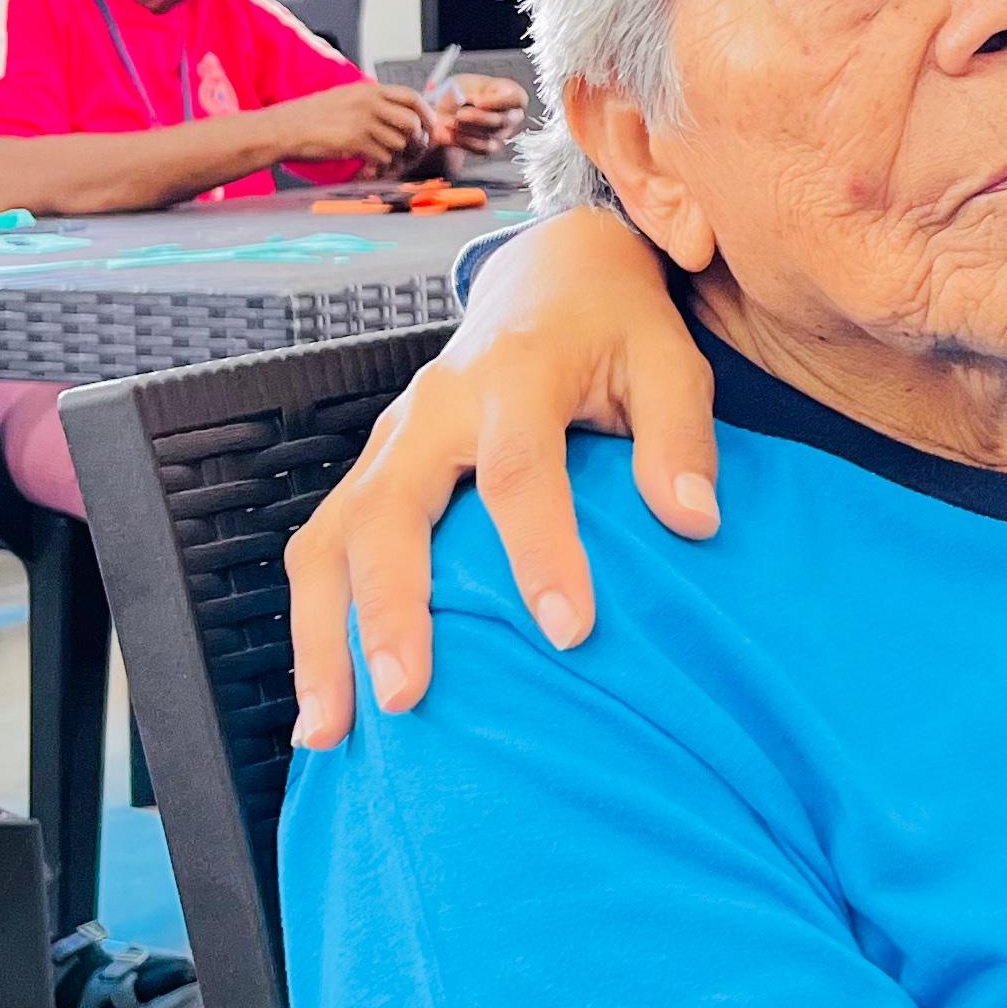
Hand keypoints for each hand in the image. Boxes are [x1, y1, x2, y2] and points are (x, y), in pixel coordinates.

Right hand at [266, 80, 434, 172]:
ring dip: (399, 155)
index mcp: (368, 90)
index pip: (411, 97)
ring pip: (400, 142)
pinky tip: (374, 165)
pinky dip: (383, 164)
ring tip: (389, 159)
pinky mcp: (355, 143)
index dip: (426, 113)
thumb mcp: (345, 97)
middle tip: (413, 148)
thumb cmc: (312, 115)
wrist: (286, 128)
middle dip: (417, 139)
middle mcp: (368, 104)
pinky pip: (384, 156)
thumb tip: (399, 112)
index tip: (428, 125)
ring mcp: (362, 123)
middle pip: (412, 122)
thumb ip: (372, 101)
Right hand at [285, 205, 717, 747]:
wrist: (552, 276)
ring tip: (331, 731)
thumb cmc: (618, 329)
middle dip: (391, 608)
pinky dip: (313, 624)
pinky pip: (322, 549)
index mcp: (515, 375)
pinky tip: (325, 702)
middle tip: (406, 697)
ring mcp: (390, 441)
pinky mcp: (372, 471)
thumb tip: (693, 521)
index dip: (541, 551)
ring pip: (331, 539)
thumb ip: (681, 437)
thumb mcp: (669, 361)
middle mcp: (433, 408)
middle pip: (389, 512)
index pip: (519, 469)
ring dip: (323, 635)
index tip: (571, 632)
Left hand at [425, 74, 527, 155]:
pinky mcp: (492, 147)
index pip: (517, 98)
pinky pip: (482, 148)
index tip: (477, 101)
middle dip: (479, 117)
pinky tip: (453, 131)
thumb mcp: (464, 84)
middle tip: (459, 114)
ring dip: (467, 127)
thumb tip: (479, 101)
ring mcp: (503, 132)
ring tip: (449, 119)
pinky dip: (464, 140)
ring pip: (492, 134)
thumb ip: (474, 91)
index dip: (499, 101)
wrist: (444, 111)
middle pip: (505, 119)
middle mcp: (511, 114)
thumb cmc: (459, 93)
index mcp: (509, 92)